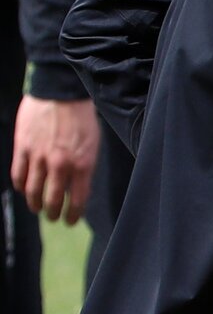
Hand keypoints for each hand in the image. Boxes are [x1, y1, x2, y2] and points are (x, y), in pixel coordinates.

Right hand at [11, 95, 101, 223]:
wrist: (61, 92)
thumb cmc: (81, 117)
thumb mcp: (92, 145)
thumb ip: (85, 168)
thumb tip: (77, 188)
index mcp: (82, 165)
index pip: (77, 201)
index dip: (72, 215)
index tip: (70, 221)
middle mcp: (60, 165)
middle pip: (52, 201)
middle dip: (53, 213)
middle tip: (53, 216)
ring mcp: (39, 157)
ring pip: (33, 192)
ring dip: (34, 204)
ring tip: (36, 207)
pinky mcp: (23, 148)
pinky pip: (18, 175)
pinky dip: (21, 186)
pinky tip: (24, 189)